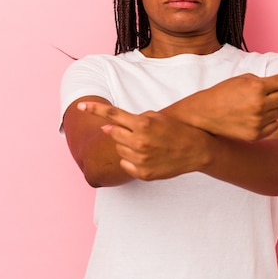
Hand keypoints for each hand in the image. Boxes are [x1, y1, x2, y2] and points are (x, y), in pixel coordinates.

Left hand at [77, 102, 211, 180]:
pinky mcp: (143, 173)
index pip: (112, 115)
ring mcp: (141, 159)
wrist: (197, 150)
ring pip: (119, 150)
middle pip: (113, 133)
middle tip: (133, 131)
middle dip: (118, 131)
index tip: (80, 105)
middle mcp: (139, 142)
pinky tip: (147, 156)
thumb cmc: (176, 130)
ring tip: (146, 144)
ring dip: (127, 145)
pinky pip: (126, 164)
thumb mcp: (157, 118)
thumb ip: (132, 120)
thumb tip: (107, 127)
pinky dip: (131, 159)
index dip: (94, 109)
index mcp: (143, 124)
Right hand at [183, 70, 277, 140]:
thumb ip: (265, 82)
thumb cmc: (222, 94)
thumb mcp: (242, 80)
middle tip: (264, 94)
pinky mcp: (257, 134)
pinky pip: (273, 125)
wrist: (203, 116)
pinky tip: (249, 119)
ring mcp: (259, 121)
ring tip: (249, 108)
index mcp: (257, 86)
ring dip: (271, 108)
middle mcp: (261, 104)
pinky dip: (266, 121)